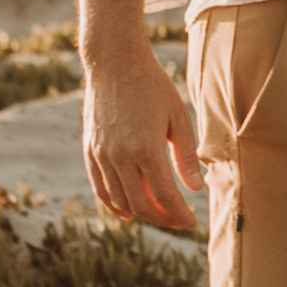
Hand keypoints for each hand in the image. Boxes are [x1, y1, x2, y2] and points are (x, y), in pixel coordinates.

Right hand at [83, 37, 197, 233]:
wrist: (115, 63)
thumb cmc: (153, 87)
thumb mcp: (179, 117)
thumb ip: (186, 156)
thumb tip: (195, 189)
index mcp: (146, 148)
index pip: (165, 195)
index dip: (179, 215)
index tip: (191, 224)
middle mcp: (121, 156)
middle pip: (142, 204)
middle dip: (162, 218)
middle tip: (177, 221)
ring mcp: (102, 154)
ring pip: (120, 200)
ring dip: (140, 213)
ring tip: (158, 215)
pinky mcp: (90, 150)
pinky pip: (100, 188)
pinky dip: (113, 205)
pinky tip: (128, 212)